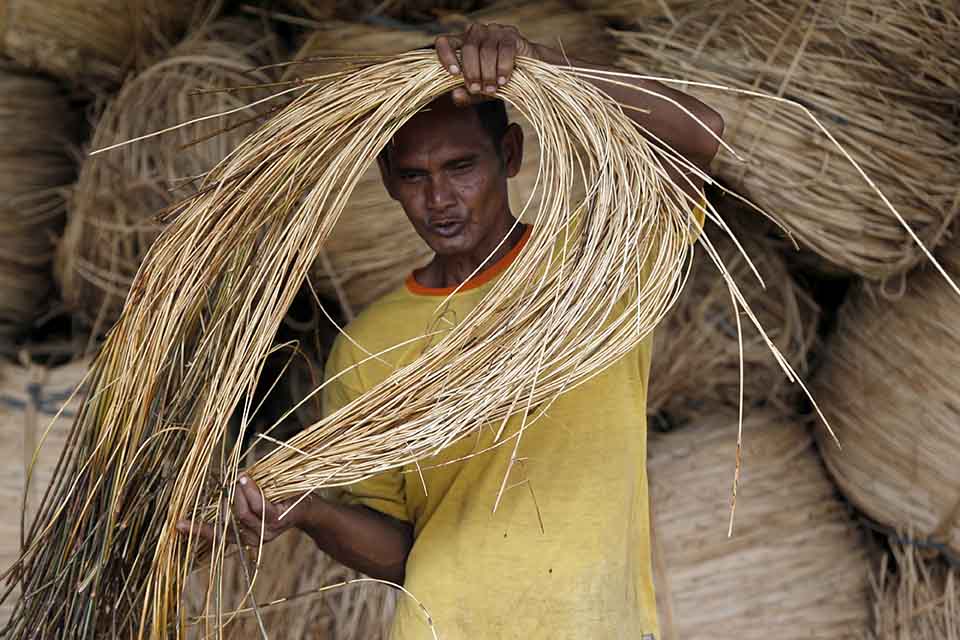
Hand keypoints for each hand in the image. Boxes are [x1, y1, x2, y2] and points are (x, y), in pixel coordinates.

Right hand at [176, 475, 302, 548]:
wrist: (310, 506)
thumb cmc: (278, 498)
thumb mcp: (254, 500)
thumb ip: (236, 498)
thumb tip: (217, 484)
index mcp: (243, 536)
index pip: (216, 537)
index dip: (197, 530)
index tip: (178, 524)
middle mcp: (253, 538)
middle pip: (227, 523)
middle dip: (224, 499)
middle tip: (227, 481)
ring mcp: (266, 531)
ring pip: (242, 513)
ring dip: (238, 492)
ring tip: (239, 477)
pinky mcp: (278, 520)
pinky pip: (259, 506)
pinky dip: (250, 490)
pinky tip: (246, 479)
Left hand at [436, 23, 540, 106]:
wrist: (527, 73)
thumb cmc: (498, 79)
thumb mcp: (480, 91)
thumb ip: (467, 94)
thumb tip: (456, 96)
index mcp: (462, 43)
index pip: (445, 41)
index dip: (445, 56)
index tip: (454, 74)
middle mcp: (475, 32)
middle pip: (468, 48)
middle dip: (472, 72)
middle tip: (477, 89)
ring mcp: (494, 31)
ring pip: (486, 50)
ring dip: (488, 73)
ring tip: (492, 88)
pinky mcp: (511, 35)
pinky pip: (504, 50)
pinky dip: (503, 67)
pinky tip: (503, 80)